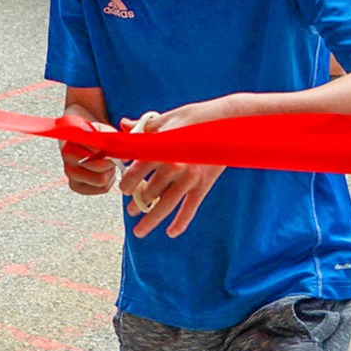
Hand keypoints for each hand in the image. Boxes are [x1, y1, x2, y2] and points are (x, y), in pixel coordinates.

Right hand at [61, 120, 118, 194]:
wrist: (82, 143)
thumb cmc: (94, 137)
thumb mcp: (104, 131)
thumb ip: (114, 141)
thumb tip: (125, 158)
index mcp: (73, 138)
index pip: (96, 150)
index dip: (109, 152)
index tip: (113, 150)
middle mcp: (67, 156)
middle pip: (99, 167)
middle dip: (111, 163)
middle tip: (111, 158)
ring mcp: (70, 173)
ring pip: (101, 180)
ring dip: (110, 173)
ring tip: (107, 165)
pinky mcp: (75, 186)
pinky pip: (101, 188)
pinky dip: (108, 182)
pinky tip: (103, 172)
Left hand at [117, 100, 230, 237]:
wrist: (227, 122)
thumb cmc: (195, 117)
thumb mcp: (166, 118)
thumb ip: (143, 128)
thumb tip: (124, 126)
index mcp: (160, 148)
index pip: (135, 172)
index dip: (126, 183)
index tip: (124, 188)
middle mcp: (173, 165)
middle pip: (148, 192)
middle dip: (137, 202)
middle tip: (131, 208)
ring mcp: (189, 178)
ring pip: (164, 205)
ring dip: (150, 220)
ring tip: (139, 231)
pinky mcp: (203, 185)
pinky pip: (189, 209)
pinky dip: (180, 223)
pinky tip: (171, 232)